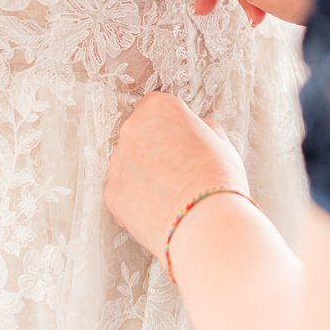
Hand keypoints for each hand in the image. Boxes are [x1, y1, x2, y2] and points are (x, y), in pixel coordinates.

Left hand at [105, 93, 248, 255]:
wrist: (206, 223)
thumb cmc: (219, 178)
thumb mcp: (220, 140)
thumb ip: (200, 127)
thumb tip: (194, 129)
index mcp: (159, 107)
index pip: (157, 106)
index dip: (172, 124)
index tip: (184, 140)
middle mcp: (131, 129)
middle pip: (139, 133)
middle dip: (154, 146)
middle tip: (179, 167)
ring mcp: (117, 162)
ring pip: (128, 162)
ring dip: (144, 172)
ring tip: (172, 192)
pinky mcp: (110, 194)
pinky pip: (123, 190)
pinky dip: (137, 198)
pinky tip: (160, 207)